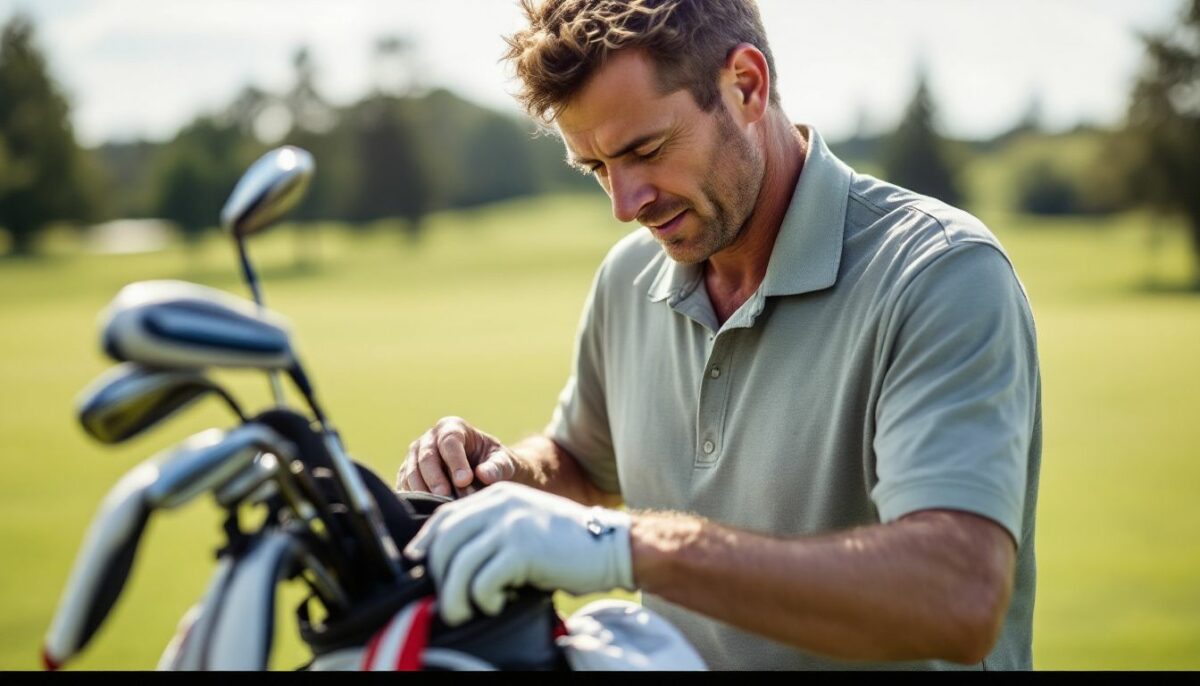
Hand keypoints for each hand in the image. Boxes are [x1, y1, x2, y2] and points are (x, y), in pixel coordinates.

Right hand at [396, 417, 517, 496]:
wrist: (482, 474)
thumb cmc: (494, 464)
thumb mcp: (503, 462)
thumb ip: (497, 467)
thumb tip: (483, 474)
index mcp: (453, 427)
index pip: (450, 441)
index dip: (456, 461)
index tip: (465, 480)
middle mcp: (430, 439)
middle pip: (427, 456)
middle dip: (436, 478)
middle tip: (446, 496)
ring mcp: (415, 456)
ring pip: (412, 472)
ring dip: (424, 491)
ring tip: (439, 507)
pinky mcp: (407, 474)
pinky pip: (404, 485)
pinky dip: (414, 498)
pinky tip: (426, 510)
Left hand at [404, 482, 633, 625]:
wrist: (610, 544)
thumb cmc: (567, 545)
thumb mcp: (524, 525)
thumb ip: (492, 532)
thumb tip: (453, 565)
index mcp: (498, 495)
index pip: (445, 516)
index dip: (426, 543)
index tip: (419, 565)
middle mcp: (499, 505)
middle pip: (445, 541)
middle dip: (437, 575)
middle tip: (445, 600)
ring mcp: (511, 525)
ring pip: (459, 564)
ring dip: (454, 596)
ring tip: (462, 612)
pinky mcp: (522, 549)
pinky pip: (483, 581)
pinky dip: (483, 599)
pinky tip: (497, 603)